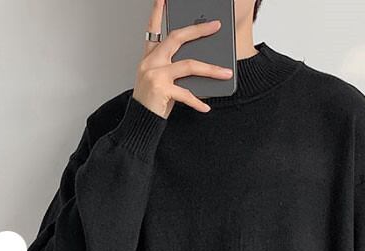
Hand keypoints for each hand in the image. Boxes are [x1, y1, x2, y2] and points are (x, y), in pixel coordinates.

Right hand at [133, 0, 233, 117]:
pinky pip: (186, 93)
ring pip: (189, 65)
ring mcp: (154, 74)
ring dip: (211, 70)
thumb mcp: (162, 82)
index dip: (157, 11)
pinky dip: (198, 101)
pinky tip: (206, 106)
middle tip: (215, 25)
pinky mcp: (160, 89)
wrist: (139, 124)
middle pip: (177, 38)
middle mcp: (150, 62)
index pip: (153, 29)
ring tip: (226, 73)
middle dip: (198, 30)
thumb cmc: (152, 103)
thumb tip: (202, 66)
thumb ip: (176, 70)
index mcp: (149, 58)